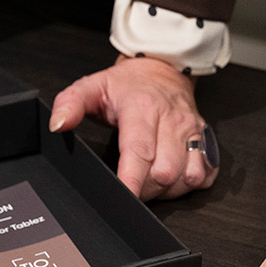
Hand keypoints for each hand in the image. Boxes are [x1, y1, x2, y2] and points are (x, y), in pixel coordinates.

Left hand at [49, 55, 215, 200]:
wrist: (164, 69)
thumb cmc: (129, 85)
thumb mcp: (93, 86)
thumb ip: (70, 103)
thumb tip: (59, 125)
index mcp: (143, 108)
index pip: (139, 151)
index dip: (132, 180)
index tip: (125, 197)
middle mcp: (172, 120)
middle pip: (165, 172)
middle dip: (146, 189)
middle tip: (131, 185)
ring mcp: (192, 132)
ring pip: (187, 177)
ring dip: (168, 190)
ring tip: (150, 182)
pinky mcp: (207, 141)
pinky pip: (204, 175)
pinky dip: (188, 185)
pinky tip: (173, 180)